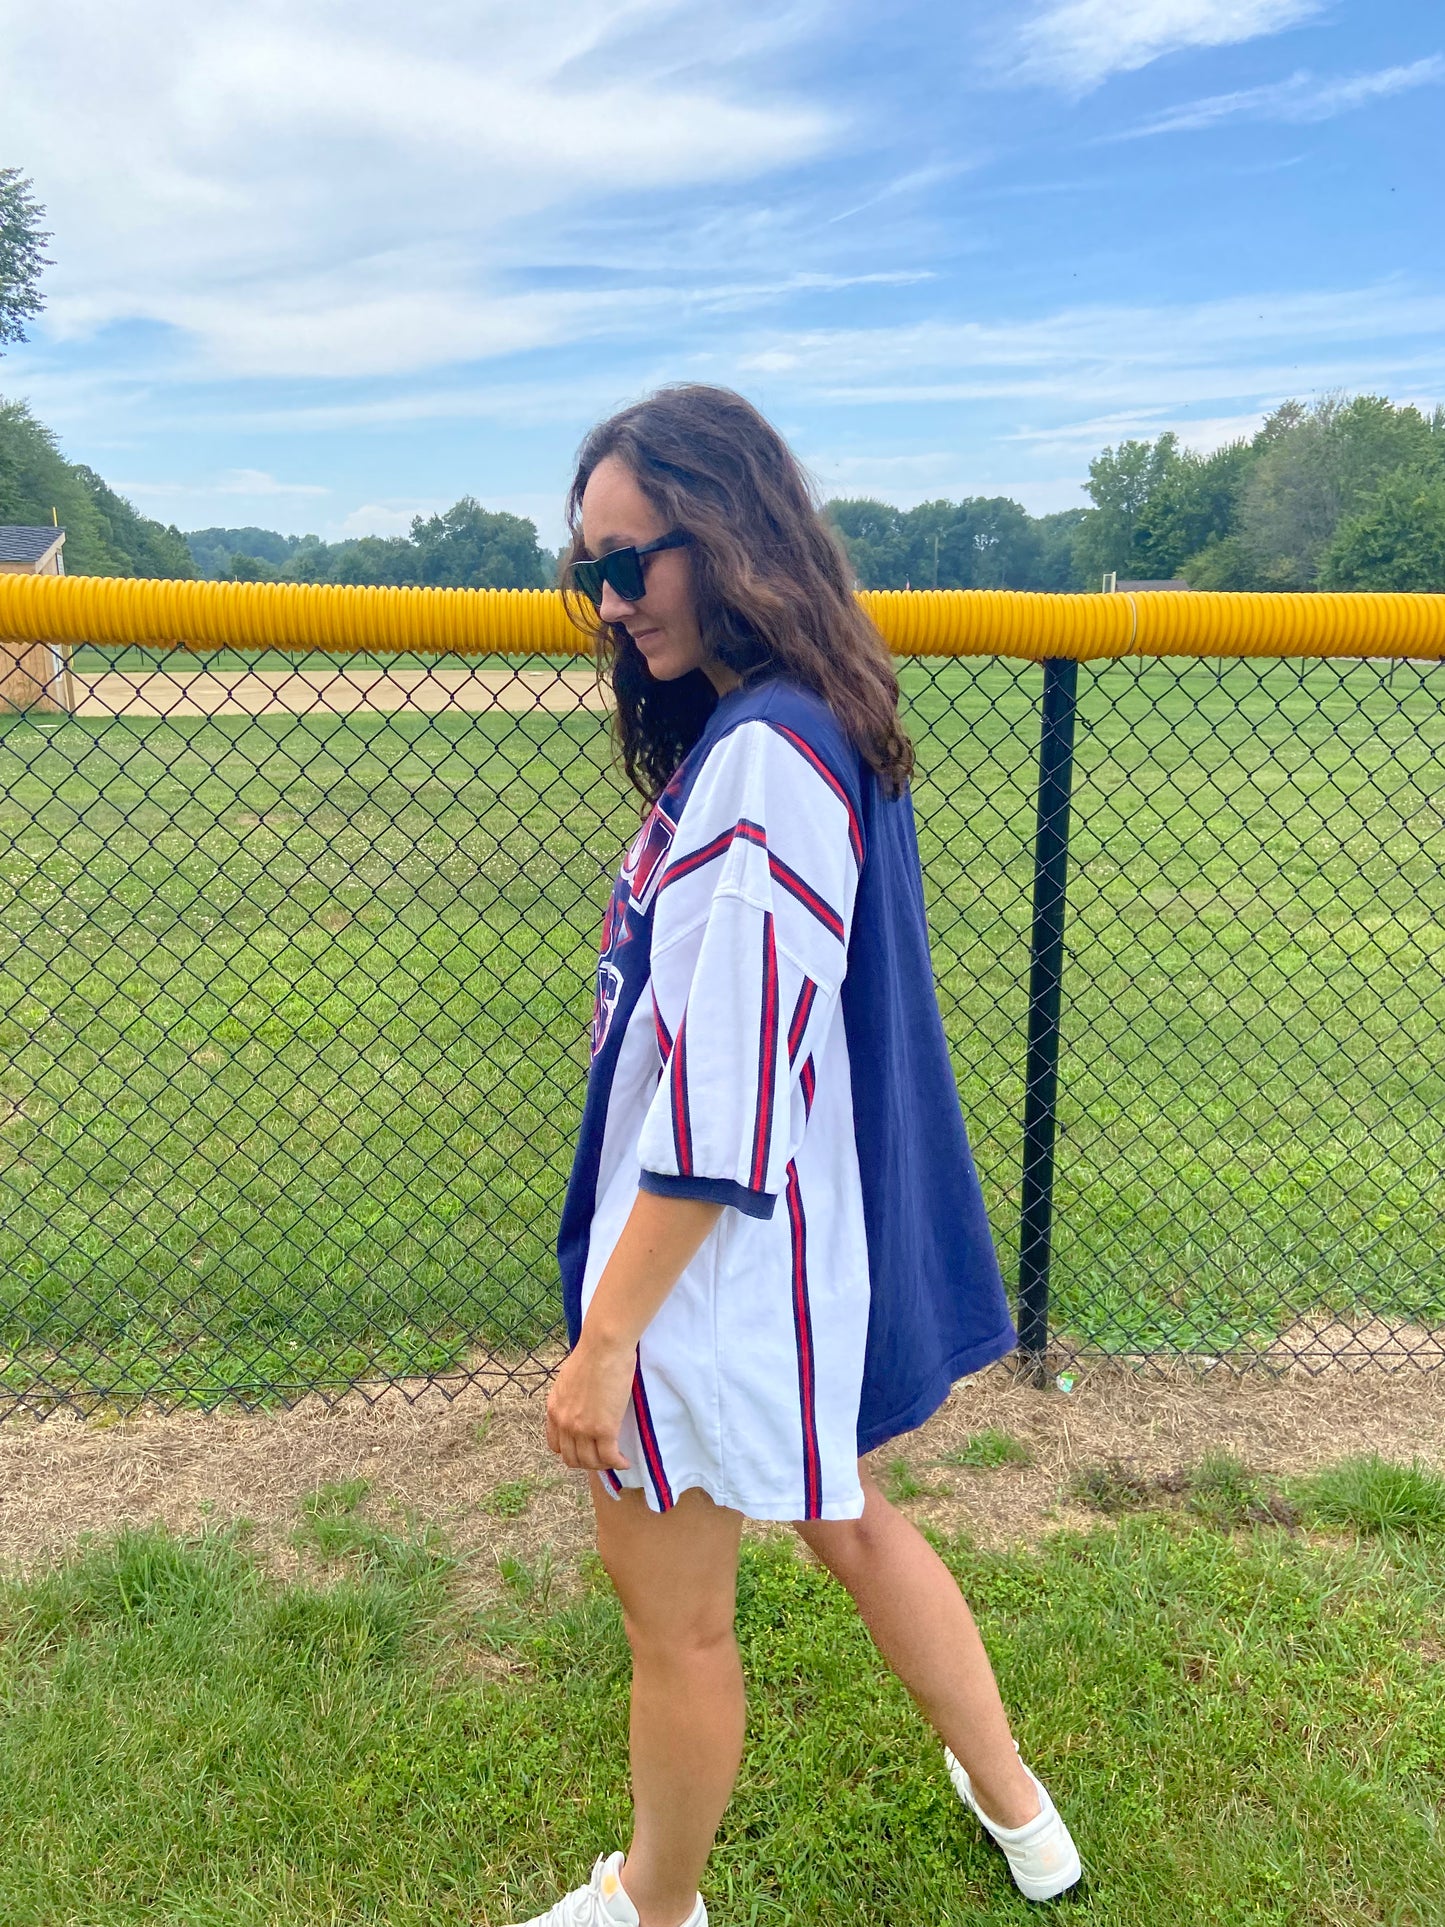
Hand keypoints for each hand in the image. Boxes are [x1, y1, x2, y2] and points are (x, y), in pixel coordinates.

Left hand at [545, 1335, 635, 1471]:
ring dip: (603, 1464)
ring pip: (591, 1462)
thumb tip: (581, 1403)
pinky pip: (609, 1457)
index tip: (585, 1449)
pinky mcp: (604, 1429)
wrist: (604, 1347)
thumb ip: (570, 1397)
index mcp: (554, 1409)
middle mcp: (564, 1422)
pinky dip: (618, 1463)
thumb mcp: (569, 1379)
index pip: (556, 1445)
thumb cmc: (592, 1354)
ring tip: (615, 1458)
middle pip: (572, 1459)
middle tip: (602, 1456)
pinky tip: (624, 1461)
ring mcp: (583, 1428)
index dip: (571, 1451)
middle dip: (588, 1462)